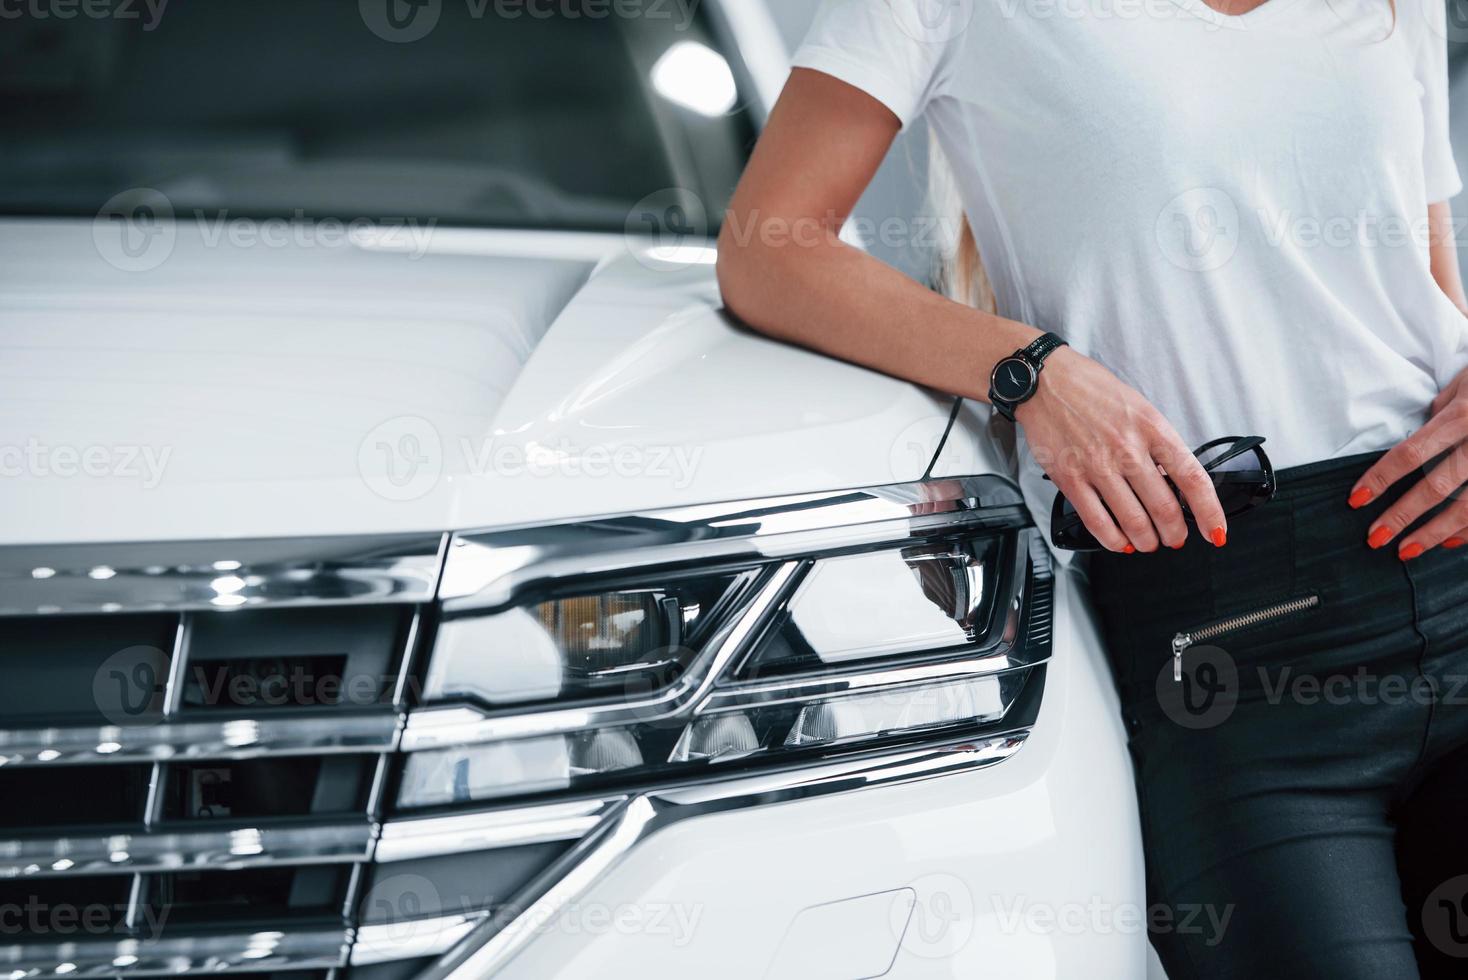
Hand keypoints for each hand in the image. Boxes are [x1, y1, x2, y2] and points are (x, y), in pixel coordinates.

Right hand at [1015, 348, 1228, 552]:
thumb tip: (1172, 480)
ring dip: (1147, 540)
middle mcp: (1128, 448)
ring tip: (1148, 542)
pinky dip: (1113, 540)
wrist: (1045, 380)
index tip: (1215, 530)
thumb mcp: (1138, 407)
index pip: (1192, 479)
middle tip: (1175, 537)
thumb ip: (1156, 443)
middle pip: (1165, 508)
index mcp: (1152, 428)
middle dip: (1175, 533)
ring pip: (1134, 521)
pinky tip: (1119, 541)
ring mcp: (1098, 466)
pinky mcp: (1070, 479)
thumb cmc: (1090, 390)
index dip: (1209, 512)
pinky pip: (1097, 522)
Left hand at [1350, 367, 1467, 558]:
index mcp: (1463, 415)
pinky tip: (1451, 542)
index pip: (1411, 453)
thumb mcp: (1466, 382)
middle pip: (1438, 486)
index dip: (1381, 478)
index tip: (1357, 499)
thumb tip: (1419, 435)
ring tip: (1407, 551)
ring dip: (1435, 533)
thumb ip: (1443, 410)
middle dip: (1403, 515)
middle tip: (1375, 538)